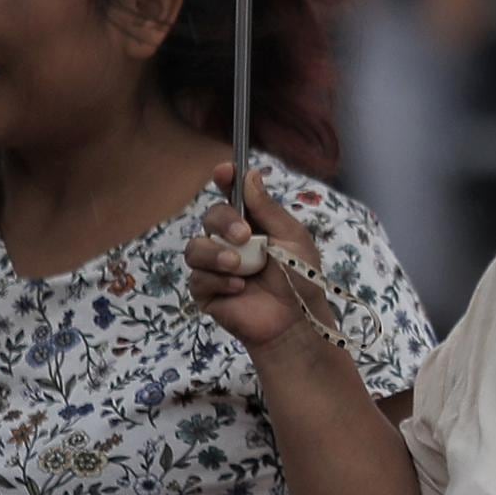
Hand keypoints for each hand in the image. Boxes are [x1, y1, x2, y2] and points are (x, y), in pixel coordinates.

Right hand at [187, 157, 326, 357]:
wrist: (297, 322)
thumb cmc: (300, 279)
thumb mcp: (291, 238)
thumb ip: (268, 208)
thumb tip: (249, 174)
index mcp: (251, 224)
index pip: (231, 196)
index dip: (224, 180)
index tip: (224, 171)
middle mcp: (229, 242)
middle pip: (210, 217)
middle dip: (223, 222)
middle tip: (243, 236)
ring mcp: (215, 267)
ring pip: (195, 248)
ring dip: (215, 254)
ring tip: (239, 267)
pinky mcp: (207, 292)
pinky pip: (197, 278)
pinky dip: (217, 281)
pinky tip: (239, 288)